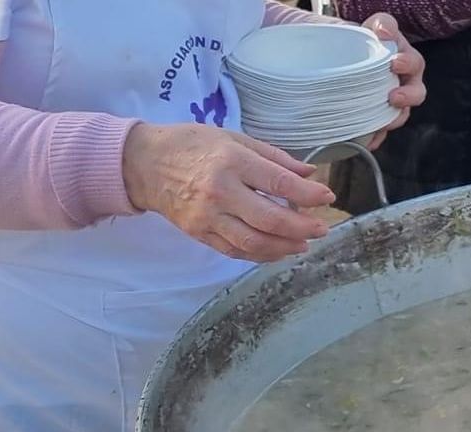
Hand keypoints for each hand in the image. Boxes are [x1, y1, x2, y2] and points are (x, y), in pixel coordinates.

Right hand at [122, 122, 334, 261]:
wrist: (144, 164)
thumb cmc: (192, 145)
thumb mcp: (234, 138)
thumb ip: (274, 157)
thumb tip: (309, 174)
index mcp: (232, 162)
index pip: (279, 183)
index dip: (308, 195)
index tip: (327, 197)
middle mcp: (221, 192)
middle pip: (270, 220)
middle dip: (302, 228)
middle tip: (321, 228)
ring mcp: (208, 217)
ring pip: (254, 242)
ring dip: (285, 247)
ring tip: (303, 243)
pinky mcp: (200, 234)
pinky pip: (236, 251)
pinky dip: (261, 254)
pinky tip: (278, 250)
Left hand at [361, 13, 425, 149]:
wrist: (335, 58)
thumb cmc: (352, 42)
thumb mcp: (364, 28)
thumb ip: (379, 25)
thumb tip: (383, 32)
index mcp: (400, 54)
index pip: (411, 58)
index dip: (406, 62)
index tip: (394, 63)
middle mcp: (401, 77)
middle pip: (416, 89)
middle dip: (408, 96)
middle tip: (394, 97)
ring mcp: (392, 96)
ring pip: (403, 112)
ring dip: (395, 117)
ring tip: (385, 121)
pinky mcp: (380, 113)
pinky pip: (384, 128)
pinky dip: (378, 135)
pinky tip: (369, 140)